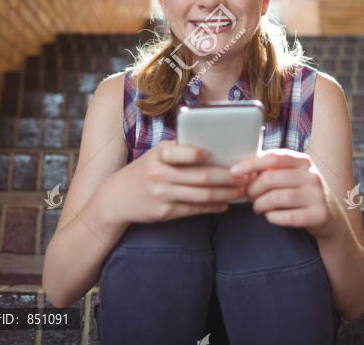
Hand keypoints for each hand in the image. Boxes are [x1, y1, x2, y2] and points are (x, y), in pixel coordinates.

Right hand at [104, 140, 250, 224]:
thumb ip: (179, 150)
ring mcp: (162, 195)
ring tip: (242, 191)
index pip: (179, 152)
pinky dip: (213, 207)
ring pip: (201, 195)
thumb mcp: (156, 155)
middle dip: (227, 178)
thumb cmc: (145, 171)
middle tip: (246, 177)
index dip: (196, 154)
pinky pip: (194, 209)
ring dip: (226, 194)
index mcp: (159, 155)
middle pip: (200, 177)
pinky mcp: (165, 212)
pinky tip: (225, 203)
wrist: (117, 198)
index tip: (213, 154)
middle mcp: (160, 174)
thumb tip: (215, 150)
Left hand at [230, 149, 337, 238]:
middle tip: (248, 196)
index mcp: (303, 161)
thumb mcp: (292, 175)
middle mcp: (312, 175)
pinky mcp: (319, 214)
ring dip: (260, 205)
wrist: (330, 216)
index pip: (273, 157)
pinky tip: (270, 216)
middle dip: (253, 189)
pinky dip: (272, 217)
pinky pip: (286, 217)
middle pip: (271, 179)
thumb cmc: (301, 193)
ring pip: (276, 198)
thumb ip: (272, 168)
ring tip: (257, 207)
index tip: (234, 171)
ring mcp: (318, 195)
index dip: (251, 163)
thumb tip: (240, 168)